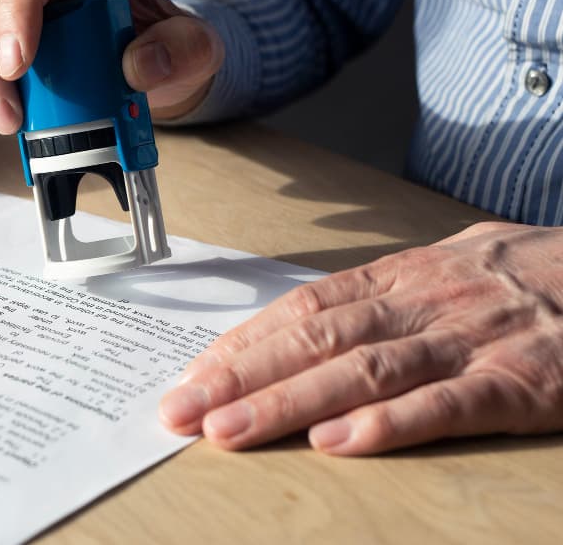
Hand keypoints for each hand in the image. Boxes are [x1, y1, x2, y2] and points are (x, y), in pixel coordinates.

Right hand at [0, 0, 223, 133]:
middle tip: (8, 106)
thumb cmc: (172, 46)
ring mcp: (25, 3)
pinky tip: (13, 118)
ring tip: (10, 119)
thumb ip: (184, 51)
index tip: (20, 63)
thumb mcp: (198, 47)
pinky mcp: (13, 37)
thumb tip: (137, 66)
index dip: (17, 5)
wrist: (164, 67)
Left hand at [159, 222, 562, 454]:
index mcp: (400, 277)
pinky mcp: (521, 383)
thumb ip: (381, 293)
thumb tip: (306, 319)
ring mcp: (470, 341)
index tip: (193, 374)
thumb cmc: (525, 272)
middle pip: (316, 339)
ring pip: (364, 370)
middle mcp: (422, 304)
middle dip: (242, 377)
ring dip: (291, 403)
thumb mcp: (446, 265)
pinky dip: (390, 423)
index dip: (244, 343)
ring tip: (232, 431)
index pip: (303, 308)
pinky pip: (448, 404)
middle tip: (184, 410)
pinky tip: (339, 444)